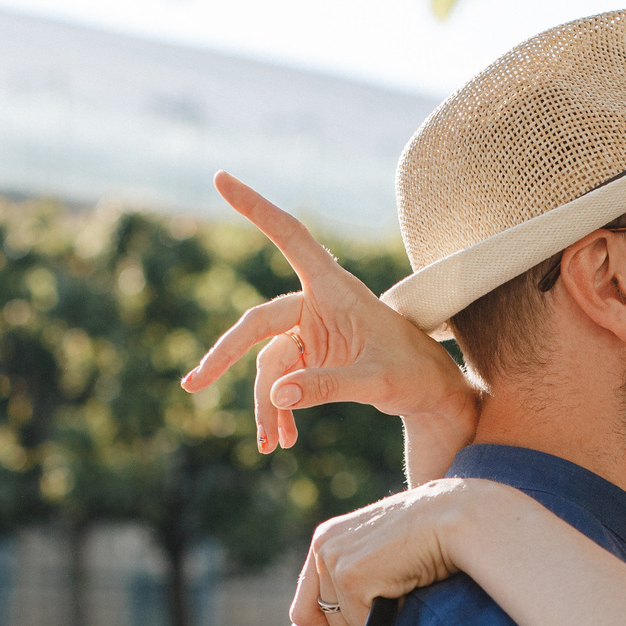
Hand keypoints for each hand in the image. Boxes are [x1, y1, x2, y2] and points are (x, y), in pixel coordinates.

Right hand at [182, 172, 478, 456]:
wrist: (432, 395)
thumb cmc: (414, 377)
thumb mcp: (376, 383)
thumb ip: (328, 386)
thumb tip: (277, 397)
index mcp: (335, 288)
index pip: (289, 236)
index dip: (255, 208)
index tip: (221, 178)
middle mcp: (317, 304)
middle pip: (256, 325)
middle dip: (224, 358)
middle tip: (192, 384)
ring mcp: (310, 331)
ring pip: (269, 366)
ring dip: (267, 407)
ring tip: (270, 447)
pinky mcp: (310, 355)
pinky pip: (281, 381)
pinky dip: (279, 408)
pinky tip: (283, 439)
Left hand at [292, 476, 532, 625]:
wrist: (453, 518)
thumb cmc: (427, 537)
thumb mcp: (378, 553)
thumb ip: (353, 578)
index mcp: (325, 539)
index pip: (302, 606)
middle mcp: (322, 547)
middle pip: (318, 622)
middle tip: (380, 614)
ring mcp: (334, 561)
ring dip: (370, 622)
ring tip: (398, 590)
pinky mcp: (351, 577)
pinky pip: (362, 624)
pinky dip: (385, 619)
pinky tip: (404, 589)